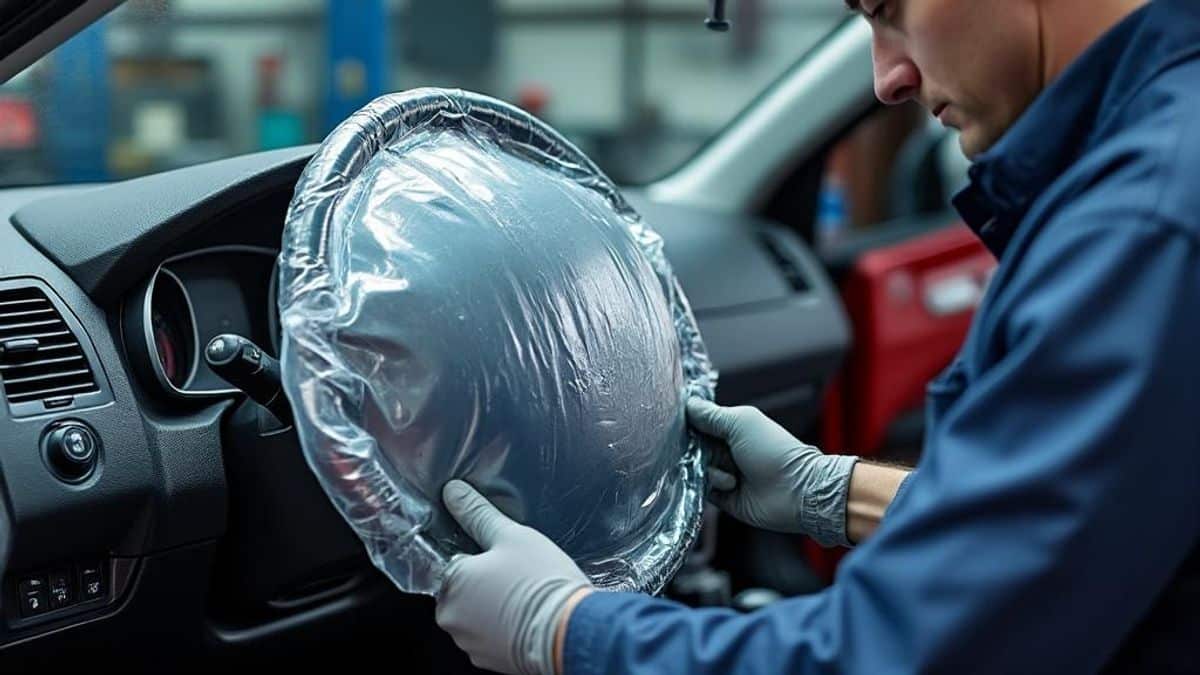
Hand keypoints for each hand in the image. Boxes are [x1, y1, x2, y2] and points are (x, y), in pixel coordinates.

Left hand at [436, 480, 593, 674]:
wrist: (572, 632)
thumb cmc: (541, 582)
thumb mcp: (511, 536)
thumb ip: (477, 513)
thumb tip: (453, 492)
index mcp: (451, 582)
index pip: (450, 562)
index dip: (475, 555)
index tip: (495, 555)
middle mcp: (451, 617)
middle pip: (461, 590)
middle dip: (484, 581)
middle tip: (515, 571)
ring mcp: (469, 643)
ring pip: (476, 614)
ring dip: (492, 605)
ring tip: (524, 593)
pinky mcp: (489, 661)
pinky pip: (490, 636)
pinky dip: (503, 627)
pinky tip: (527, 615)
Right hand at [686, 398, 857, 546]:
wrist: (796, 491)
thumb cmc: (773, 451)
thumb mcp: (741, 423)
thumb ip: (711, 414)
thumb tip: (686, 403)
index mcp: (731, 428)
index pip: (698, 422)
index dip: (687, 423)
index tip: (680, 426)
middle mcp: (725, 450)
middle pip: (692, 446)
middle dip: (693, 449)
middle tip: (705, 452)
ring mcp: (724, 473)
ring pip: (694, 468)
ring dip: (708, 469)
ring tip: (731, 475)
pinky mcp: (723, 496)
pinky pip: (701, 489)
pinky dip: (711, 485)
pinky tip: (730, 485)